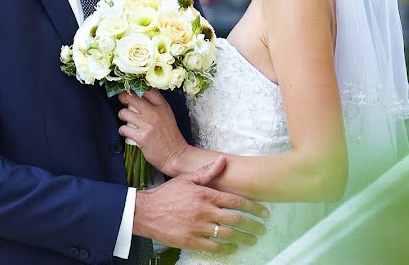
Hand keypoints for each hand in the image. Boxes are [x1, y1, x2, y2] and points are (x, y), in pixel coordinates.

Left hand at [118, 89, 186, 174]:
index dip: (136, 89)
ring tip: (126, 120)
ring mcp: (148, 125)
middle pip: (132, 98)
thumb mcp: (168, 116)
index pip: (148, 90)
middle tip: (123, 100)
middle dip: (124, 98)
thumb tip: (139, 98)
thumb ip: (156, 106)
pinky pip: (124, 129)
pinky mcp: (141, 137)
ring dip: (122, 116)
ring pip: (124, 113)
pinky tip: (127, 132)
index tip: (131, 90)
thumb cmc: (171, 136)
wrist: (175, 155)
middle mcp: (155, 113)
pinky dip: (123, 130)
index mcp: (163, 106)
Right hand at [134, 156, 269, 251]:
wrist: (145, 211)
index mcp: (205, 195)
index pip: (235, 201)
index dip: (253, 207)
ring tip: (252, 239)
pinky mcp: (190, 241)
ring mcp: (197, 227)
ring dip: (243, 237)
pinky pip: (212, 247)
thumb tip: (223, 160)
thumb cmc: (167, 194)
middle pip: (235, 219)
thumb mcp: (187, 178)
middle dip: (252, 224)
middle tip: (262, 228)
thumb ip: (208, 171)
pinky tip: (232, 247)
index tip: (263, 212)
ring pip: (226, 234)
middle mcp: (204, 211)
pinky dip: (225, 248)